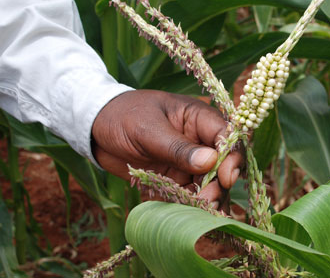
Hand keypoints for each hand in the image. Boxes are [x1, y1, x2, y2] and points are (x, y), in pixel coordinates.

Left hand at [91, 90, 242, 204]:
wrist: (95, 128)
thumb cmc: (123, 116)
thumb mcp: (147, 128)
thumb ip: (178, 147)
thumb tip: (211, 162)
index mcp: (198, 118)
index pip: (227, 135)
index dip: (231, 156)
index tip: (225, 177)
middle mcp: (199, 140)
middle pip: (224, 162)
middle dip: (221, 182)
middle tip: (208, 200)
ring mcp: (189, 160)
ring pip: (211, 181)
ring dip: (210, 196)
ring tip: (203, 211)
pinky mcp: (177, 177)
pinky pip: (191, 192)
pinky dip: (193, 204)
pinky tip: (191, 216)